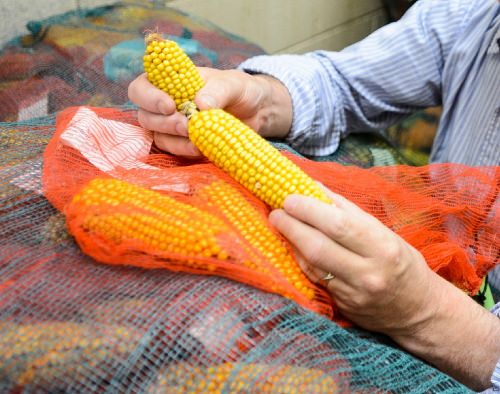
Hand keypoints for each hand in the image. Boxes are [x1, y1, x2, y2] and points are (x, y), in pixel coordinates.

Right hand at [128, 68, 291, 156]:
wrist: (256, 113)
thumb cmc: (240, 91)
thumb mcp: (234, 84)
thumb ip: (218, 90)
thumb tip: (200, 104)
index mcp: (171, 82)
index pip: (141, 88)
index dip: (148, 97)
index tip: (170, 105)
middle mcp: (166, 104)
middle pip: (145, 116)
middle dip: (165, 123)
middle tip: (187, 125)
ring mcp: (172, 126)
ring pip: (158, 136)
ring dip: (175, 140)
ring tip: (197, 139)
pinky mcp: (183, 144)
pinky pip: (174, 151)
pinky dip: (185, 151)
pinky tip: (200, 149)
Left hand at [269, 187, 499, 390]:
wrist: (417, 310)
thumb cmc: (400, 262)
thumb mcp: (383, 232)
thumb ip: (347, 210)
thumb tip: (313, 188)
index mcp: (383, 247)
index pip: (338, 225)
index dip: (308, 210)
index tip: (289, 198)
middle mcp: (368, 273)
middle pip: (318, 247)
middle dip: (291, 226)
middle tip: (276, 212)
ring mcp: (353, 294)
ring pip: (311, 265)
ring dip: (291, 242)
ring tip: (280, 224)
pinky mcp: (343, 307)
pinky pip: (314, 278)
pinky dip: (300, 259)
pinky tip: (294, 246)